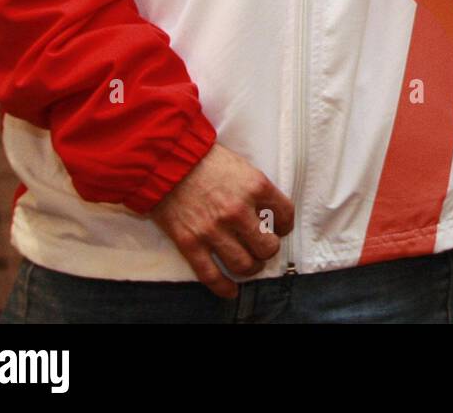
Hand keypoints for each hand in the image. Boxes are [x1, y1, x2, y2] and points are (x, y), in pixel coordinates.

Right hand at [148, 143, 294, 298]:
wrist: (166, 162)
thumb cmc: (205, 160)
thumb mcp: (242, 166)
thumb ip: (256, 189)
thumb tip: (269, 212)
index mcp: (255, 186)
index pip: (285, 214)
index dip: (285, 225)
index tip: (279, 228)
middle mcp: (238, 211)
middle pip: (268, 247)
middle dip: (268, 250)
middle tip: (263, 246)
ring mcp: (214, 230)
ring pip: (244, 265)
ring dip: (251, 268)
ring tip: (249, 264)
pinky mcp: (191, 244)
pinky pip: (212, 276)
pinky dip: (224, 288)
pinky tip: (231, 291)